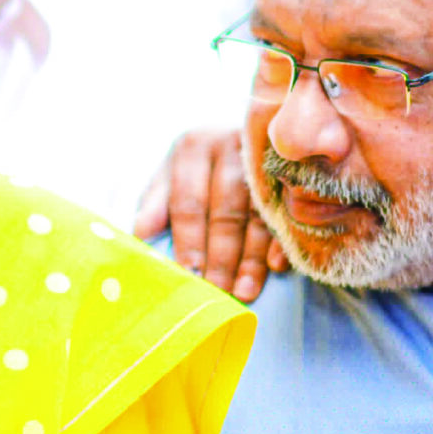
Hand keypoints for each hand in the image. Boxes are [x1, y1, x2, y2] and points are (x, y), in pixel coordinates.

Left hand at [134, 128, 286, 302]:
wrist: (242, 141)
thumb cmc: (197, 167)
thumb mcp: (171, 176)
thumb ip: (155, 202)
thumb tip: (140, 233)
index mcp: (193, 147)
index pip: (189, 202)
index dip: (189, 241)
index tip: (188, 274)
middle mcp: (230, 147)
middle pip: (224, 212)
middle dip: (221, 257)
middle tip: (218, 292)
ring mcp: (264, 159)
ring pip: (256, 216)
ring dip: (251, 258)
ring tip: (244, 291)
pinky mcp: (292, 172)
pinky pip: (287, 213)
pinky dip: (281, 242)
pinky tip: (276, 268)